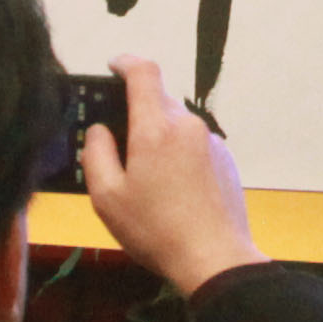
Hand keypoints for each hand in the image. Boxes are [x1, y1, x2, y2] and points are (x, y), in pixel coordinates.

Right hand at [76, 56, 261, 297]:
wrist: (214, 259)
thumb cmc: (155, 229)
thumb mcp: (107, 197)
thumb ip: (96, 153)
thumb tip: (100, 129)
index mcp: (156, 128)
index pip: (143, 72)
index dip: (125, 62)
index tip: (112, 67)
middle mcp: (187, 125)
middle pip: (158, 100)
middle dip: (135, 111)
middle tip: (117, 143)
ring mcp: (211, 142)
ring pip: (175, 124)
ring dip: (157, 136)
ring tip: (144, 176)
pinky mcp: (226, 160)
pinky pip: (193, 144)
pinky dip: (177, 153)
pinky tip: (171, 189)